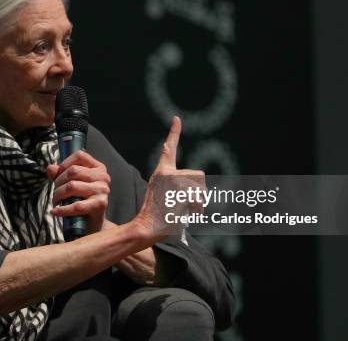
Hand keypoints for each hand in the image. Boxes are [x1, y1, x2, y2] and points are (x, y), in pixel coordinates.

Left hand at [47, 151, 110, 233]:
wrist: (91, 224)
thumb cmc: (81, 200)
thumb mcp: (71, 184)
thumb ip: (60, 174)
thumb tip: (50, 168)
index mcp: (98, 167)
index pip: (79, 155)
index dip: (64, 163)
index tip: (57, 175)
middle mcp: (103, 176)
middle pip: (73, 171)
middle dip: (58, 182)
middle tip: (55, 193)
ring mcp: (103, 190)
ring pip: (72, 186)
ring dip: (58, 195)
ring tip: (55, 201)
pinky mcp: (100, 204)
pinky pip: (76, 205)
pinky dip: (62, 210)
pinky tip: (55, 212)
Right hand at [134, 116, 205, 239]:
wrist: (147, 227)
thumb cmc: (159, 218)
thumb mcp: (169, 200)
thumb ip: (180, 191)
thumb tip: (200, 196)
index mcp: (162, 172)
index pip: (169, 149)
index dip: (174, 133)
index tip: (177, 119)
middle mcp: (166, 172)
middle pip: (198, 175)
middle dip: (198, 191)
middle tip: (183, 205)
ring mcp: (171, 178)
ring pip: (200, 187)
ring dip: (197, 202)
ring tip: (180, 210)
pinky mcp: (176, 187)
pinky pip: (198, 196)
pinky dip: (195, 208)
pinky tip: (180, 212)